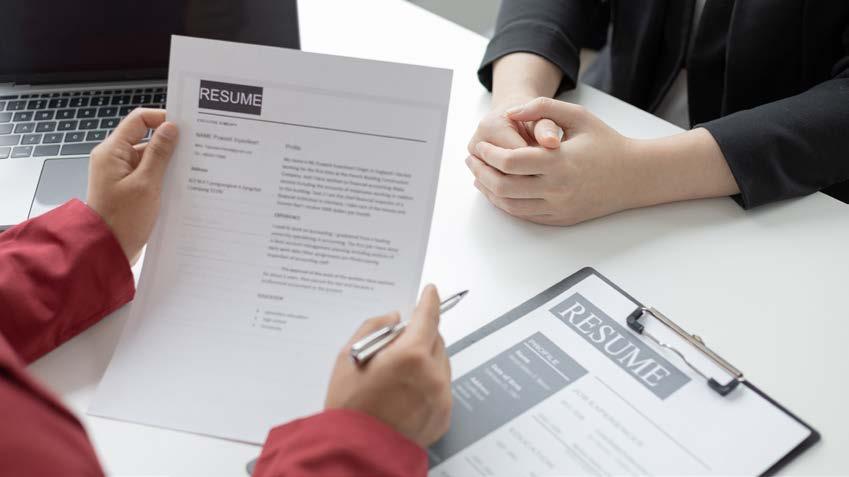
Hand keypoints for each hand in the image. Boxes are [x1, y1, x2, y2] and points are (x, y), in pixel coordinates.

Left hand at [87, 108, 178, 263]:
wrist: (107, 251)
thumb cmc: (122, 220)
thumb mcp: (146, 184)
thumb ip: (159, 153)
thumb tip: (171, 128)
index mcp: (112, 151)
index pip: (138, 120)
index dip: (162, 118)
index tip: (185, 126)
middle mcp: (114, 159)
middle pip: (145, 137)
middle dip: (169, 143)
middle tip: (194, 149)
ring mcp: (120, 174)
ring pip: (149, 157)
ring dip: (168, 163)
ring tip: (190, 170)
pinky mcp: (128, 188)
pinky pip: (148, 174)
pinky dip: (163, 176)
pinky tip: (179, 185)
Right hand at [325, 285, 451, 447]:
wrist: (356, 452)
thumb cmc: (349, 408)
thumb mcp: (349, 358)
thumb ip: (374, 329)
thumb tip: (394, 319)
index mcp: (410, 356)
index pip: (428, 316)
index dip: (429, 301)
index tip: (430, 292)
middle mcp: (432, 375)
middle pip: (435, 339)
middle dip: (421, 336)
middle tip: (398, 345)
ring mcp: (441, 397)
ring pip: (440, 363)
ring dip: (425, 360)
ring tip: (398, 374)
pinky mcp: (443, 416)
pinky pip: (440, 387)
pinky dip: (428, 383)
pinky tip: (405, 392)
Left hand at [466, 97, 640, 225]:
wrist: (635, 176)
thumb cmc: (606, 142)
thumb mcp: (578, 116)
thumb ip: (543, 107)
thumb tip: (510, 111)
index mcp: (559, 162)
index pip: (510, 162)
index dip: (489, 155)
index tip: (479, 146)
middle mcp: (557, 188)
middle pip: (504, 186)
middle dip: (482, 173)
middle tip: (472, 161)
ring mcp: (559, 207)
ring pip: (510, 205)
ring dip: (489, 191)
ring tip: (479, 176)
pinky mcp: (561, 219)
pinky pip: (524, 215)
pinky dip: (506, 204)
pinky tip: (497, 191)